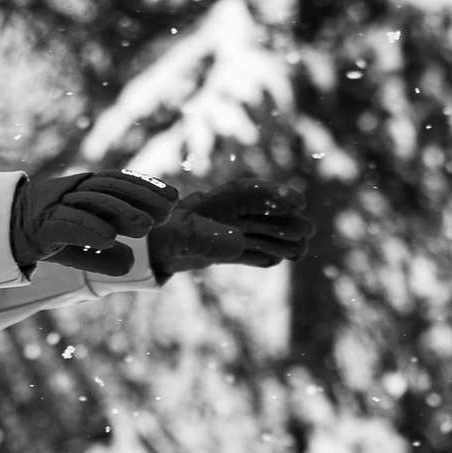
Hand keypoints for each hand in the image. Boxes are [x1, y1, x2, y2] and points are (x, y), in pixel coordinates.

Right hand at [10, 168, 172, 277]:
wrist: (2, 234)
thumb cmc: (46, 237)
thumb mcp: (78, 250)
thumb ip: (103, 257)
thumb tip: (130, 265)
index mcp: (84, 191)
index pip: (119, 182)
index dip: (147, 187)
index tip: (175, 197)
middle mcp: (72, 192)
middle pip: (110, 189)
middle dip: (141, 198)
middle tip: (168, 213)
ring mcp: (55, 205)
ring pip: (92, 202)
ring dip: (121, 212)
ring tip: (146, 227)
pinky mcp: (41, 224)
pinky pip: (68, 223)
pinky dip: (89, 228)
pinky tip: (110, 238)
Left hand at [146, 183, 315, 280]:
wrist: (143, 252)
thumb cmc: (160, 236)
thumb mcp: (180, 238)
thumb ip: (209, 240)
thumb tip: (240, 243)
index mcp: (214, 200)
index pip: (250, 192)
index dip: (275, 195)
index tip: (298, 201)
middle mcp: (223, 214)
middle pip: (261, 214)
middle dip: (284, 221)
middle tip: (308, 231)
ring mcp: (224, 232)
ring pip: (258, 234)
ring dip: (279, 241)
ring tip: (301, 250)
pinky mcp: (221, 252)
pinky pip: (247, 253)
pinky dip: (261, 256)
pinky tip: (278, 260)